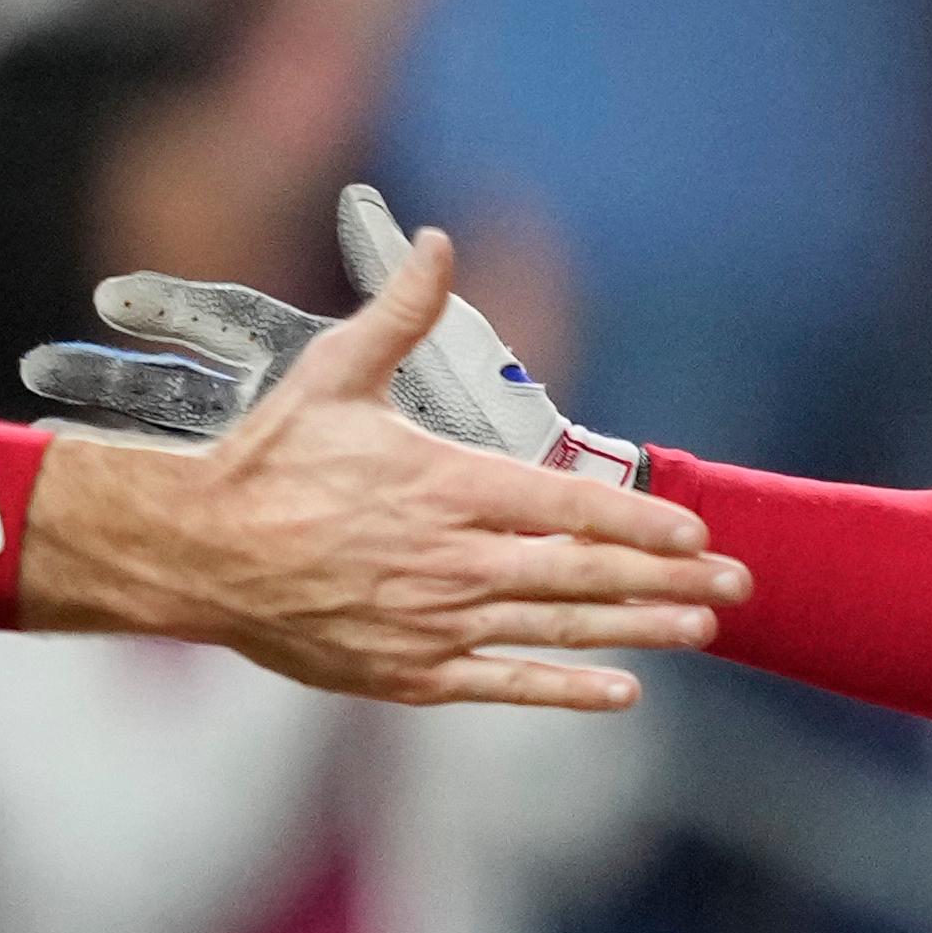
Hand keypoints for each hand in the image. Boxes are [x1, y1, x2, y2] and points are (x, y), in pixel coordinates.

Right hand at [17, 221, 732, 709]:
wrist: (193, 551)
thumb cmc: (265, 460)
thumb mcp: (333, 374)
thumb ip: (399, 313)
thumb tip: (439, 241)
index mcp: (444, 484)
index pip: (568, 505)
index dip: (640, 522)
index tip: (696, 532)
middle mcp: (450, 559)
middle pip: (583, 572)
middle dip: (669, 581)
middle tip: (738, 587)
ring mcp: (432, 621)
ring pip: (556, 626)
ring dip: (639, 629)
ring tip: (702, 629)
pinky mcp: (407, 671)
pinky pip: (503, 683)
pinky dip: (565, 689)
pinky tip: (622, 691)